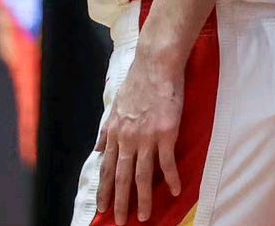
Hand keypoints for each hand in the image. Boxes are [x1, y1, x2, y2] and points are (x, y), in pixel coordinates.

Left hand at [96, 50, 184, 223]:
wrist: (156, 64)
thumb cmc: (139, 81)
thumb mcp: (115, 106)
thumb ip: (107, 131)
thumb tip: (98, 149)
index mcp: (114, 133)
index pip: (107, 168)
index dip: (104, 189)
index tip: (102, 207)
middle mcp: (127, 139)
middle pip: (122, 177)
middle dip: (119, 202)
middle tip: (119, 220)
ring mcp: (146, 137)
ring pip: (142, 175)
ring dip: (143, 198)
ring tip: (144, 215)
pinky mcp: (166, 132)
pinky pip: (167, 161)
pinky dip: (172, 178)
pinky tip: (176, 190)